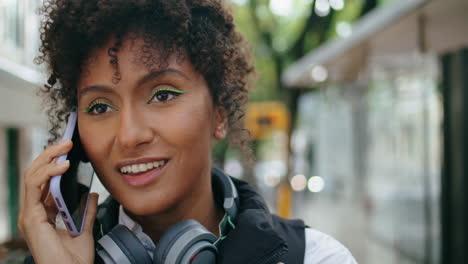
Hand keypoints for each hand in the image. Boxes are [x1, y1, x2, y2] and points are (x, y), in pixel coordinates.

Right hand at [18, 140, 98, 263]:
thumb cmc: (75, 259)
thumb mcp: (84, 229)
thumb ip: (86, 211)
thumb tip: (91, 193)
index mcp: (43, 214)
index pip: (43, 182)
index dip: (54, 163)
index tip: (69, 151)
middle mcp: (33, 212)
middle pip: (35, 175)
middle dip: (49, 155)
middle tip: (67, 142)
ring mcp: (30, 215)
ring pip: (31, 176)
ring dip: (48, 158)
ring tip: (65, 148)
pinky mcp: (31, 218)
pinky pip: (33, 187)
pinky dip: (47, 173)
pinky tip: (62, 166)